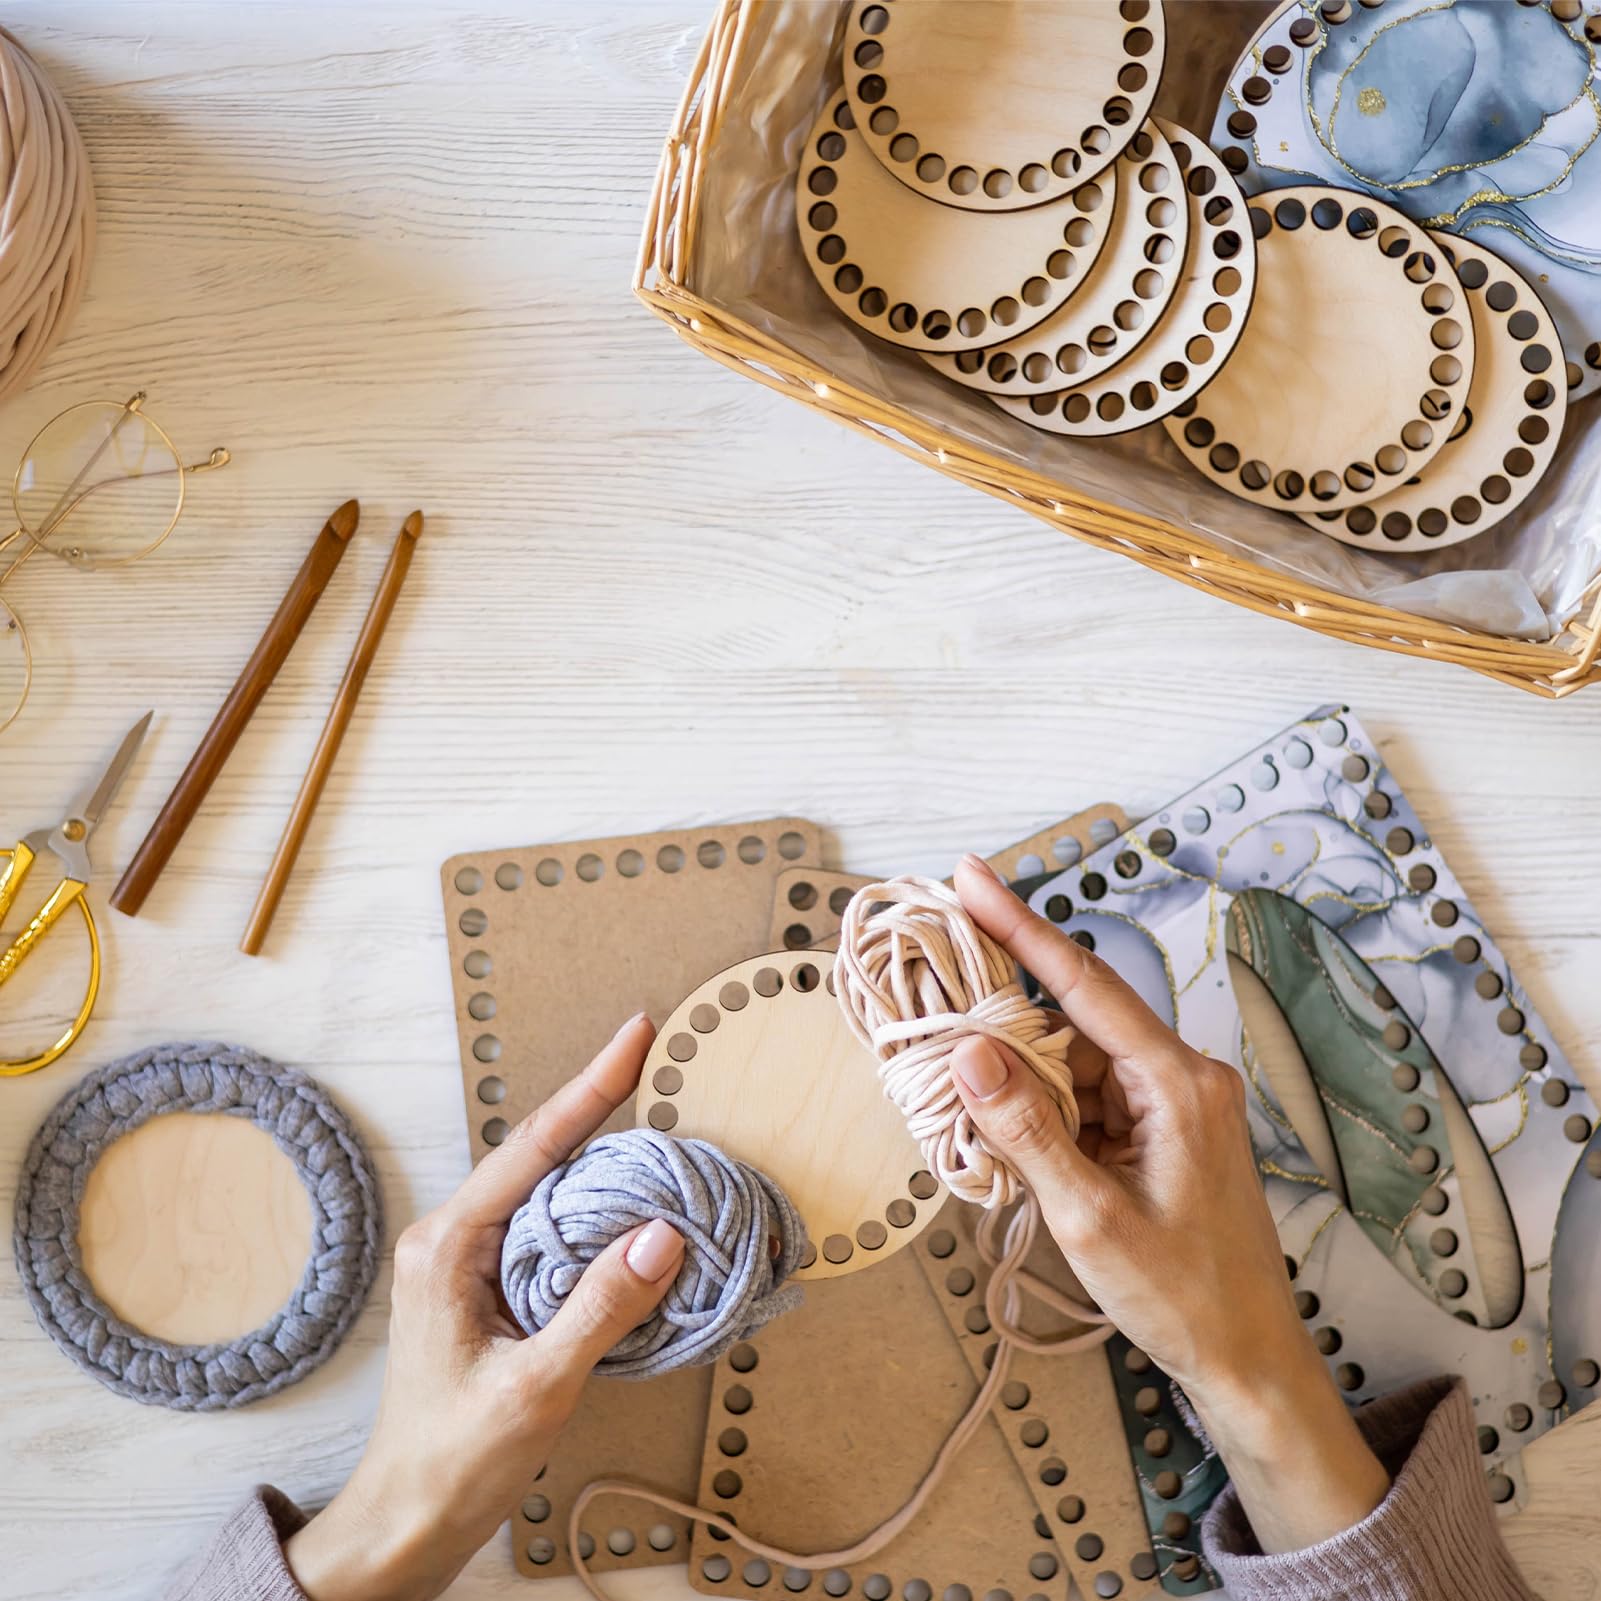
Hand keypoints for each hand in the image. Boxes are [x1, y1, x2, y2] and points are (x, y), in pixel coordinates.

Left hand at [285, 1013, 684, 1600]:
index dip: (592, 1085)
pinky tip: (635, 1216)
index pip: (533, 1145)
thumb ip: (600, 1308)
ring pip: (548, 1193)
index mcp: (450, 1245)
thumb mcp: (536, 1386)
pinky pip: (549, 1232)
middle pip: (542, 1157)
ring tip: (662, 1137)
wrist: (406, 1524)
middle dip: (603, 1112)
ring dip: (604, 1166)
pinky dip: (597, 1215)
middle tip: (662, 1071)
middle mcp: (453, 1239)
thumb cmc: (454, 1461)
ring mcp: (468, 1264)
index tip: (636, 1032)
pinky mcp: (486, 1290)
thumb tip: (664, 1232)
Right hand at [949, 855, 1388, 1554]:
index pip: (1084, 984)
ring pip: (1075, 1063)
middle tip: (939, 998)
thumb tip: (968, 1052)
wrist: (1250, 1361)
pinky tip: (1009, 1134)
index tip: (969, 876)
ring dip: (1021, 1079)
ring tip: (967, 1093)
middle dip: (1003, 1016)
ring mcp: (1171, 1104)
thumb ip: (1027, 1130)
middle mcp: (1179, 1076)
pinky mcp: (1160, 1132)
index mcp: (1176, 1082)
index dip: (1020, 926)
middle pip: (1073, 1021)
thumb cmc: (1183, 1297)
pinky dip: (1045, 1110)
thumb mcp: (1091, 1218)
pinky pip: (1088, 1098)